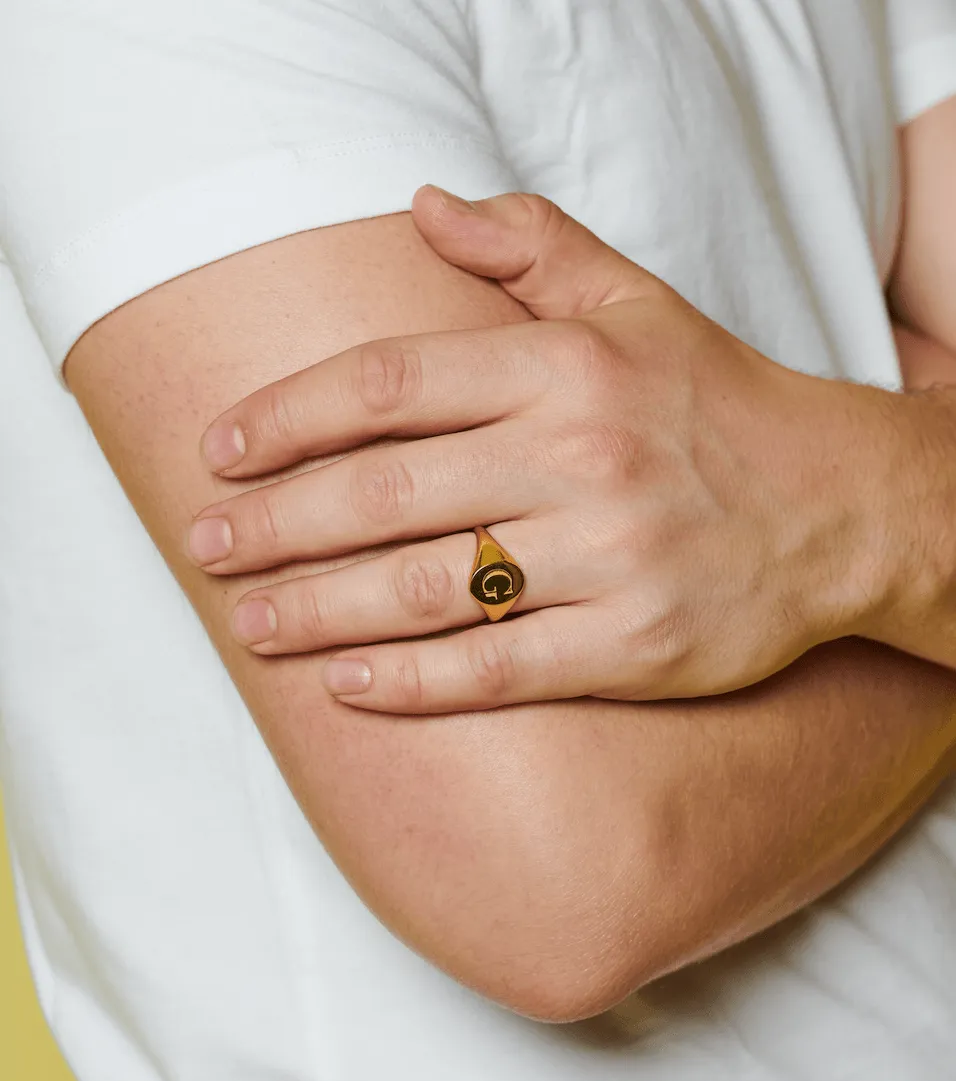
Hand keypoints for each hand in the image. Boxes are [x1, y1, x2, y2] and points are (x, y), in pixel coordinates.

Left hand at [185, 188, 897, 712]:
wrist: (844, 507)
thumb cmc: (720, 405)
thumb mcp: (636, 300)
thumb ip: (529, 246)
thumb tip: (420, 206)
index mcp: (567, 368)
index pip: (391, 383)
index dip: (291, 416)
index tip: (223, 451)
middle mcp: (583, 459)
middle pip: (387, 493)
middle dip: (278, 523)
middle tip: (206, 546)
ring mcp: (610, 560)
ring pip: (430, 589)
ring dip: (321, 609)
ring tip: (249, 622)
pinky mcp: (635, 647)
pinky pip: (501, 670)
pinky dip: (414, 683)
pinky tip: (346, 684)